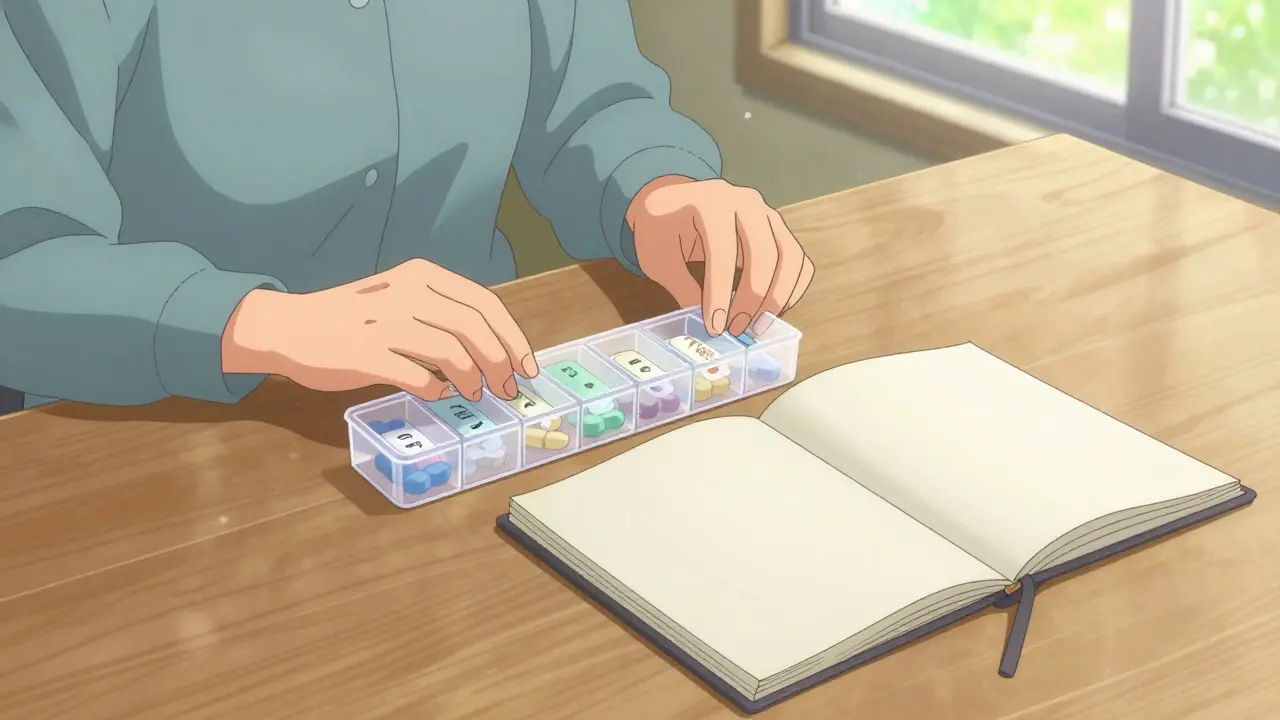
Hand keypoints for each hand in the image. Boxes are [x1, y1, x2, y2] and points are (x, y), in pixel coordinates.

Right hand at [220, 259, 537, 401]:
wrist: (288, 327)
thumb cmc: (351, 317)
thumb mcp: (399, 297)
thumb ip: (440, 313)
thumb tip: (490, 350)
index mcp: (422, 276)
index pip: (485, 304)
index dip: (513, 338)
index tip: (526, 366)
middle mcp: (408, 293)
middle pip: (475, 329)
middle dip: (500, 364)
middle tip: (506, 389)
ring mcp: (386, 323)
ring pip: (452, 353)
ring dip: (472, 380)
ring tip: (473, 395)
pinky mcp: (367, 355)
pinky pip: (417, 376)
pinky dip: (435, 389)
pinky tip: (437, 394)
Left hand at [627, 176, 814, 336]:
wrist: (672, 199)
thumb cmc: (661, 226)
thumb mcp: (657, 256)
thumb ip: (682, 287)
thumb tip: (709, 325)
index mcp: (710, 202)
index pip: (722, 252)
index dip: (721, 294)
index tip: (715, 327)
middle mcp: (746, 202)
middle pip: (765, 253)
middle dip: (754, 298)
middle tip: (737, 329)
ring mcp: (767, 213)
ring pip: (790, 257)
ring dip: (778, 298)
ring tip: (756, 326)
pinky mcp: (778, 229)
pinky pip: (799, 261)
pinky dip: (793, 289)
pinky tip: (772, 311)